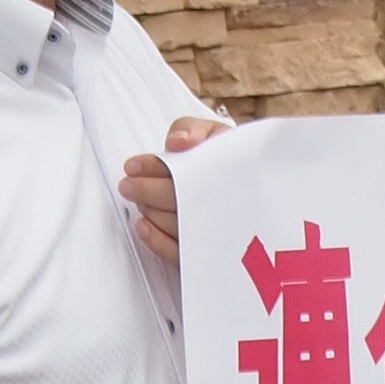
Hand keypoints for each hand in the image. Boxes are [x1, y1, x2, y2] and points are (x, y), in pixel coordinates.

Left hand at [121, 117, 228, 263]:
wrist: (256, 189)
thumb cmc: (230, 161)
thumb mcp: (213, 134)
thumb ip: (190, 129)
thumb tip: (177, 142)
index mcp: (228, 169)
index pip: (186, 170)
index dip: (153, 167)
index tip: (134, 165)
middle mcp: (224, 203)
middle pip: (177, 198)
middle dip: (144, 190)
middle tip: (128, 185)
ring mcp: (218, 230)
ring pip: (175, 225)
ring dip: (149, 211)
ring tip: (140, 200)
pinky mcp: (209, 252)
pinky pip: (180, 254)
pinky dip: (156, 241)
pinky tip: (144, 226)